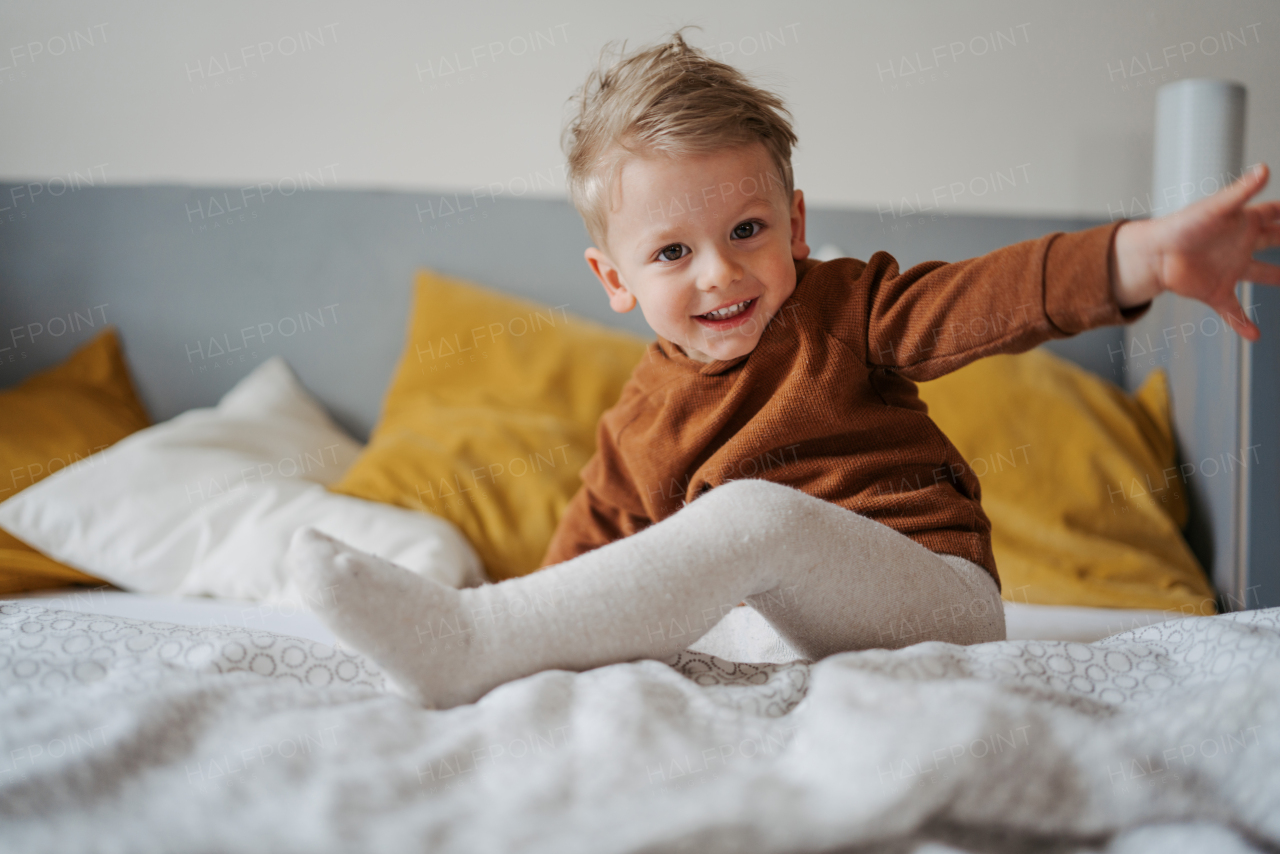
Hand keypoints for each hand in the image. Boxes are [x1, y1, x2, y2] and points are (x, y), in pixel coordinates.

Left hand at [1112, 163, 1279, 340]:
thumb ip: (1240, 192)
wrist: (1153, 255)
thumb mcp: (1215, 209)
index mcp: (1242, 223)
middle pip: (1274, 241)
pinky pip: (1233, 310)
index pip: (1274, 213)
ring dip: (1277, 278)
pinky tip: (1254, 335)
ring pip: (1262, 274)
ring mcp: (1230, 269)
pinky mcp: (1216, 291)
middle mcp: (1240, 245)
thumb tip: (1264, 170)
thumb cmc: (1180, 226)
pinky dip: (1243, 324)